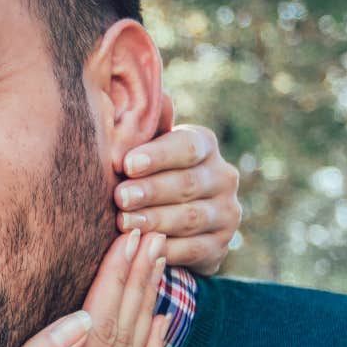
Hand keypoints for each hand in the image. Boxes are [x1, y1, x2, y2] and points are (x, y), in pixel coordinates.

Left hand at [113, 102, 240, 275]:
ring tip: (124, 223)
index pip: (188, 147)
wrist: (174, 224)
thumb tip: (150, 96)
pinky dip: (165, 249)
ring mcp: (226, 213)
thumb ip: (146, 127)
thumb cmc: (150, 174)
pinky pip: (193, 250)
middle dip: (150, 191)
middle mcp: (223, 177)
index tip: (127, 164)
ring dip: (155, 220)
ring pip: (190, 218)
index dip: (158, 156)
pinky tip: (142, 247)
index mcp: (205, 145)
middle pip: (187, 184)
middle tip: (120, 197)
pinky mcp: (220, 246)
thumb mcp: (147, 149)